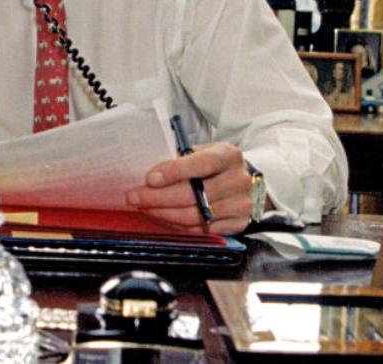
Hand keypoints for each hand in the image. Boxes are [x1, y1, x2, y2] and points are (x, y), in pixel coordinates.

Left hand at [125, 142, 252, 235]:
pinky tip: (163, 217)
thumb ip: (182, 159)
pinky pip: (201, 230)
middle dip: (157, 197)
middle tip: (134, 196)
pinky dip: (178, 225)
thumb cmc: (217, 166)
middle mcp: (238, 181)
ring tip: (144, 207)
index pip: (201, 164)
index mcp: (228, 156)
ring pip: (194, 215)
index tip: (149, 178)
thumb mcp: (204, 152)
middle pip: (193, 194)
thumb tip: (150, 174)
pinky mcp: (238, 225)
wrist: (249, 182)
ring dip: (163, 213)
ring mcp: (240, 205)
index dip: (174, 172)